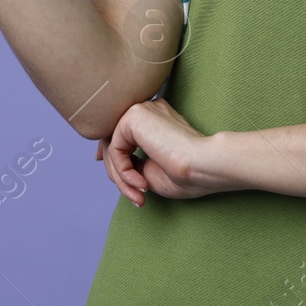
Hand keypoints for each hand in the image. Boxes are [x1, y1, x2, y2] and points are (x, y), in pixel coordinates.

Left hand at [101, 98, 224, 206]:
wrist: (204, 165)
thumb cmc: (186, 174)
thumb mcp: (149, 169)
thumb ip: (128, 160)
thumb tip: (101, 156)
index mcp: (155, 118)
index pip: (123, 135)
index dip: (114, 157)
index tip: (122, 182)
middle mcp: (147, 109)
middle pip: (114, 142)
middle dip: (118, 174)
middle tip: (135, 196)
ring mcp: (140, 109)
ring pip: (112, 147)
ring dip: (121, 177)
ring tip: (138, 194)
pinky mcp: (134, 115)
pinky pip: (114, 148)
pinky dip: (123, 171)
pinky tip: (140, 182)